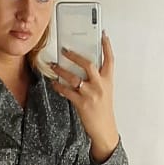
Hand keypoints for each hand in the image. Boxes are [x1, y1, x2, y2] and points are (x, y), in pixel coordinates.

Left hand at [50, 31, 119, 162]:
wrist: (105, 130)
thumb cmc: (103, 111)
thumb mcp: (105, 92)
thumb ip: (98, 80)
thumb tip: (85, 68)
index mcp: (108, 81)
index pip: (110, 60)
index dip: (107, 46)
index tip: (103, 34)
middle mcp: (100, 85)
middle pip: (88, 64)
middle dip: (75, 56)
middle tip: (65, 50)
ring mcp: (91, 94)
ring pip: (73, 77)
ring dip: (61, 70)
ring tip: (53, 66)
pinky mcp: (81, 103)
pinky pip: (66, 91)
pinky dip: (58, 86)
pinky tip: (54, 83)